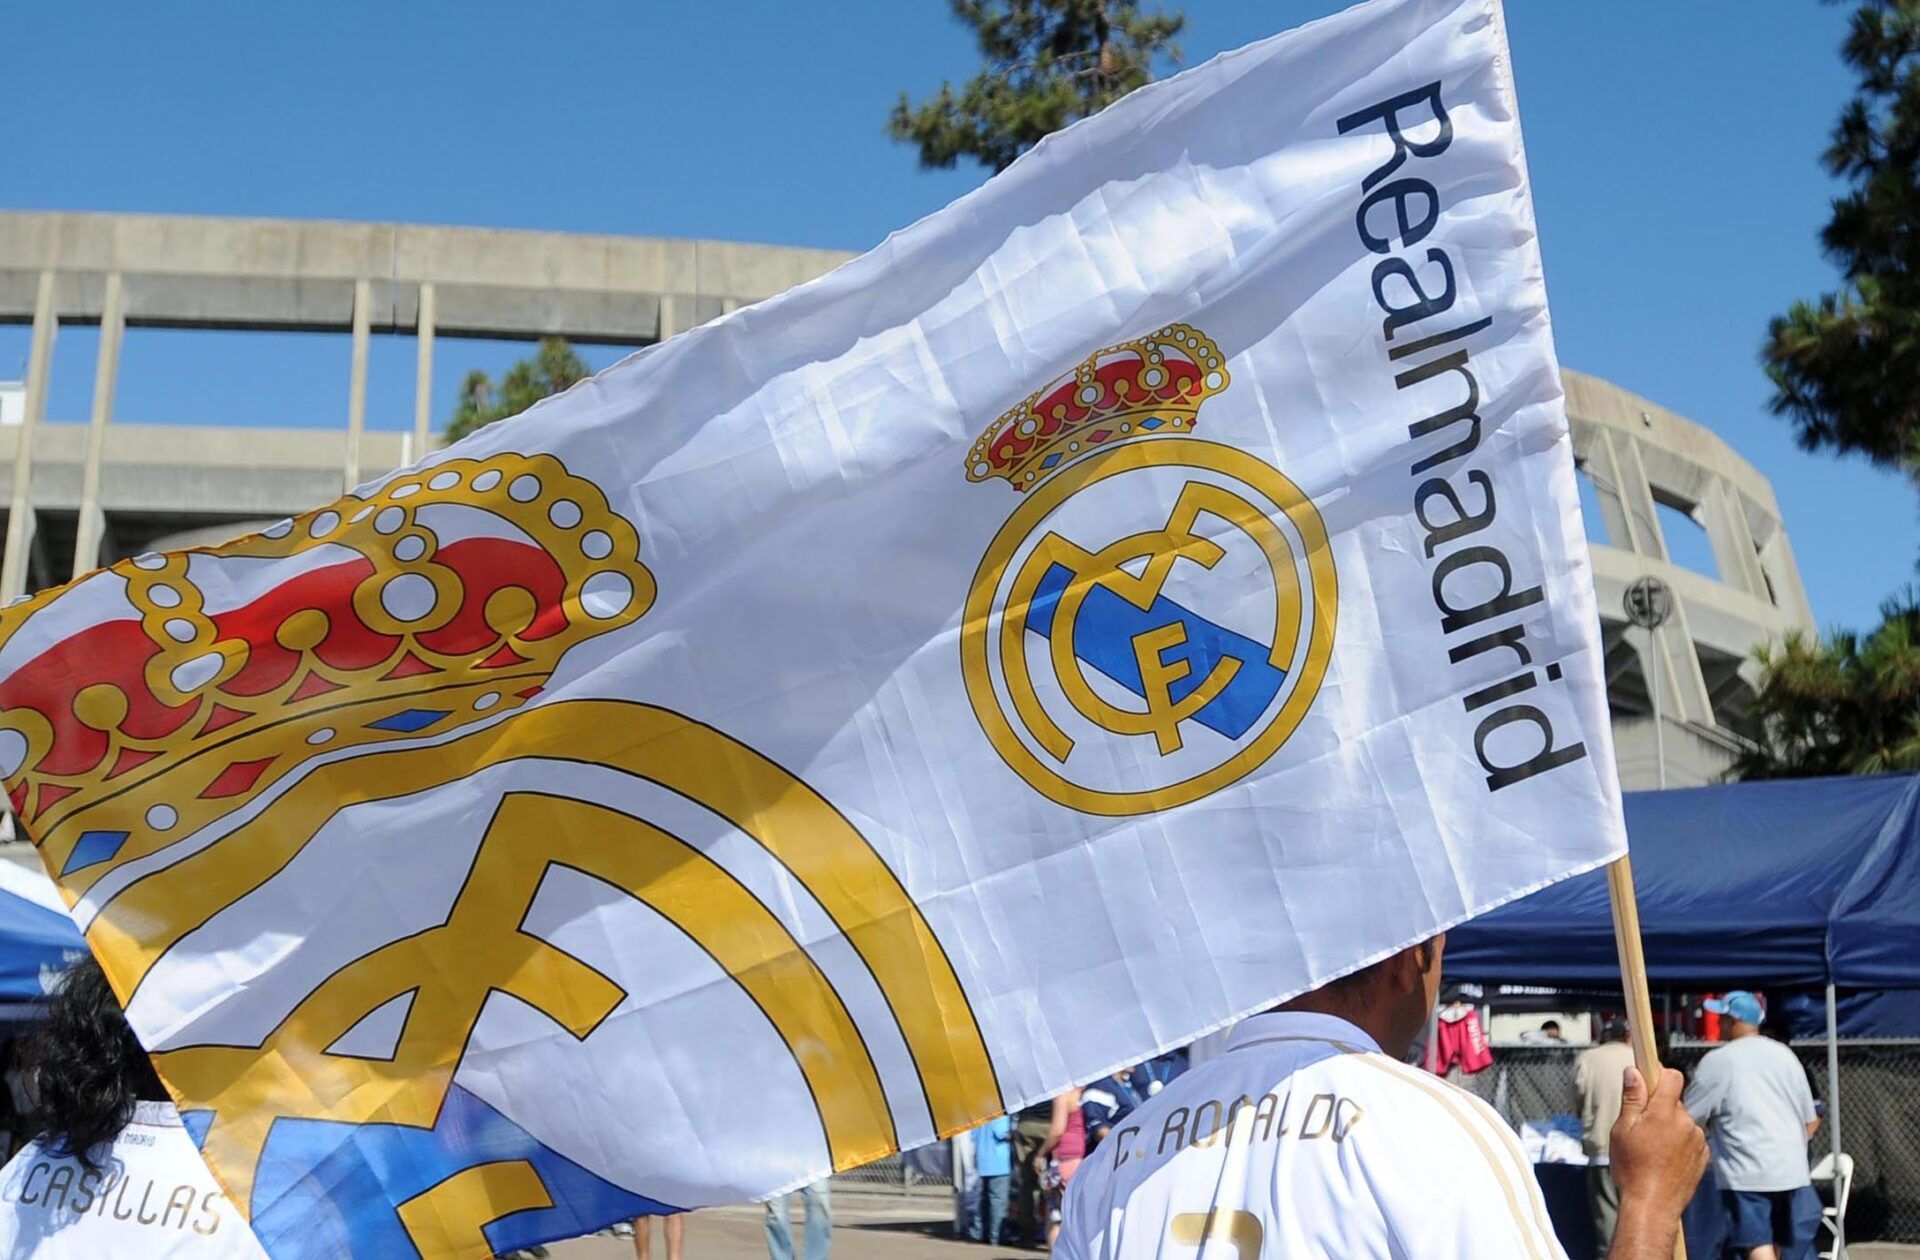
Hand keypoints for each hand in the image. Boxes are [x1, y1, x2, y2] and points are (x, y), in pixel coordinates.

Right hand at [1610, 1066, 1707, 1221]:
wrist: (1653, 1206)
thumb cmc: (1632, 1168)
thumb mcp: (1622, 1130)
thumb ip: (1632, 1098)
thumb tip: (1634, 1071)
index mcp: (1664, 1113)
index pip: (1672, 1077)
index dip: (1659, 1075)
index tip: (1647, 1082)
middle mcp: (1686, 1123)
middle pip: (1674, 1101)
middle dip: (1659, 1107)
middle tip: (1641, 1126)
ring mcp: (1698, 1140)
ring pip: (1682, 1121)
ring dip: (1670, 1127)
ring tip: (1653, 1148)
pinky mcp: (1703, 1156)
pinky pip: (1690, 1139)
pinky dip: (1680, 1143)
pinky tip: (1665, 1159)